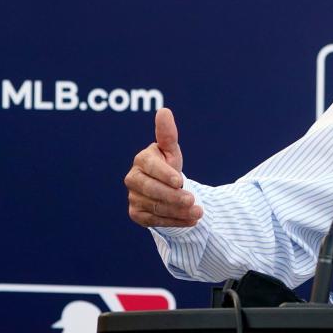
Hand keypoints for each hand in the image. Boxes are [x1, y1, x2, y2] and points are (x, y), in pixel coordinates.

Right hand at [124, 108, 202, 227]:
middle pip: (151, 190)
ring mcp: (133, 197)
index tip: (180, 180)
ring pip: (156, 207)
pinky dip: (175, 222)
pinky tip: (191, 220)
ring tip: (199, 212)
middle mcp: (133, 179)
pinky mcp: (137, 214)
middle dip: (173, 196)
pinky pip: (155, 221)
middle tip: (193, 200)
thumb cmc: (168, 163)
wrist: (165, 187)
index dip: (164, 174)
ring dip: (178, 212)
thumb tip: (164, 111)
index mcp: (142, 160)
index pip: (151, 167)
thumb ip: (167, 134)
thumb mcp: (171, 150)